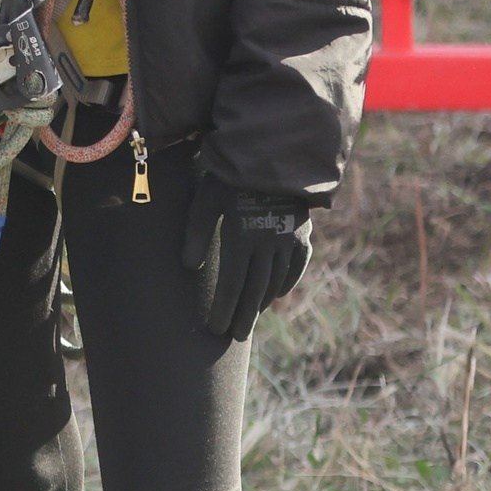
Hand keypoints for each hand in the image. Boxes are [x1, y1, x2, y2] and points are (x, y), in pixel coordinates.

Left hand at [182, 172, 311, 341]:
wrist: (272, 153)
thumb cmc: (229, 176)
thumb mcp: (205, 200)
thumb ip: (196, 233)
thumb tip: (188, 267)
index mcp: (243, 238)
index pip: (232, 284)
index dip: (224, 308)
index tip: (215, 329)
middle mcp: (269, 244)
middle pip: (255, 289)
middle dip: (243, 315)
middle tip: (234, 336)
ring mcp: (289, 239)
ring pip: (276, 280)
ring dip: (263, 302)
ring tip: (251, 318)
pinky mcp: (302, 232)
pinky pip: (297, 265)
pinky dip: (287, 281)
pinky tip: (277, 295)